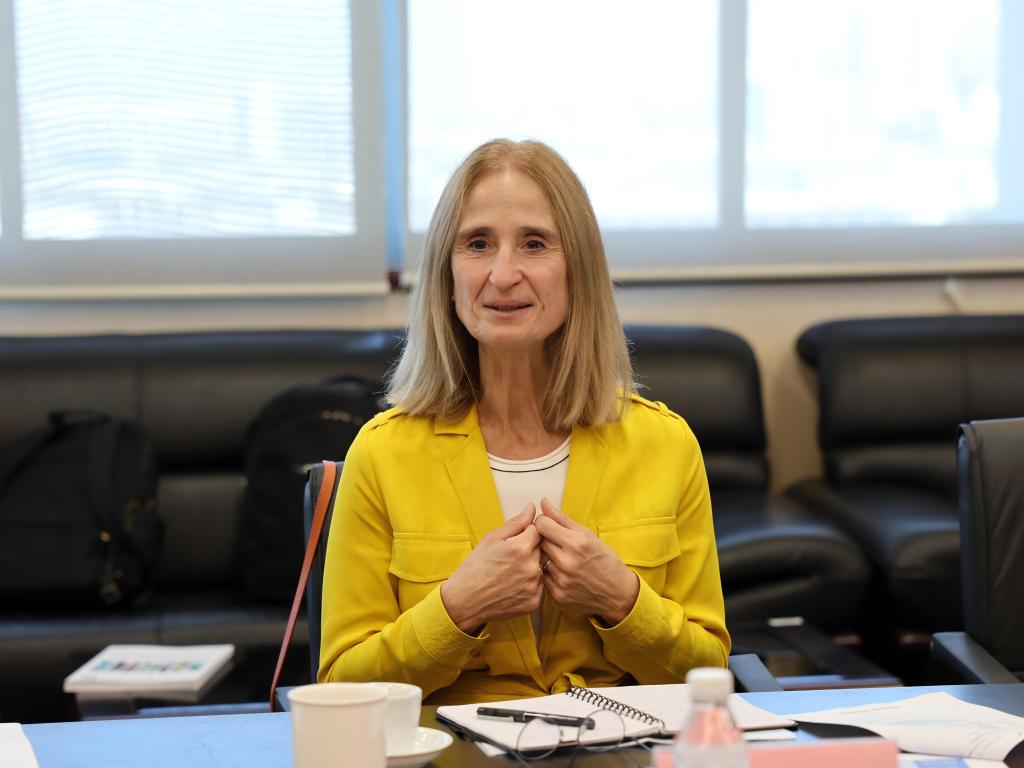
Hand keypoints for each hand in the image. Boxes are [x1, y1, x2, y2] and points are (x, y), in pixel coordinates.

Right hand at [440, 504, 542, 633]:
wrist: (464, 601)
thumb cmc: (475, 568)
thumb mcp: (491, 539)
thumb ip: (516, 523)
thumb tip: (532, 508)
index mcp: (521, 548)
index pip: (538, 530)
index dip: (526, 533)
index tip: (515, 541)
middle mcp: (531, 567)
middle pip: (541, 548)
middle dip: (530, 549)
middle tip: (510, 558)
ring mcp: (534, 586)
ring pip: (541, 567)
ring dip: (532, 567)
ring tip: (511, 573)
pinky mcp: (534, 602)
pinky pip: (540, 586)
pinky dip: (530, 584)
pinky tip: (513, 585)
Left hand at [535, 498, 639, 625]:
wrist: (617, 594)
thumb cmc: (605, 561)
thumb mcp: (588, 535)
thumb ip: (562, 519)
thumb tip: (543, 502)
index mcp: (576, 543)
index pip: (542, 525)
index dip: (544, 522)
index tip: (549, 525)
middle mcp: (567, 562)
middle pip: (539, 541)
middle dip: (546, 539)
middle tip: (559, 543)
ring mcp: (561, 581)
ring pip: (539, 559)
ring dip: (547, 557)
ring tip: (563, 559)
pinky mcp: (557, 595)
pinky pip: (543, 577)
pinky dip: (550, 573)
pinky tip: (563, 573)